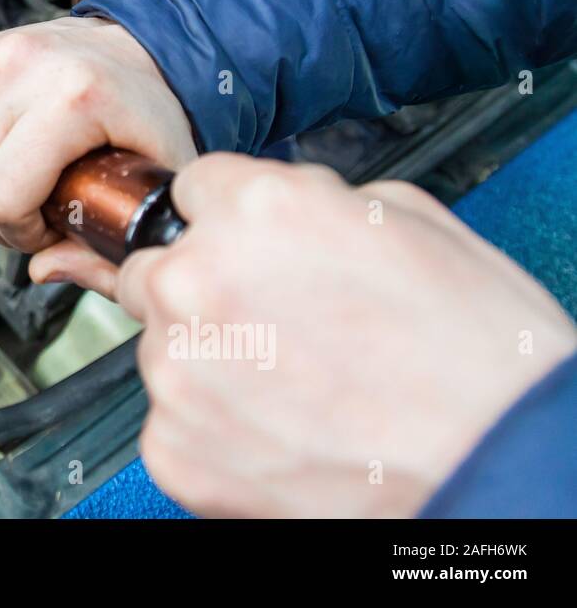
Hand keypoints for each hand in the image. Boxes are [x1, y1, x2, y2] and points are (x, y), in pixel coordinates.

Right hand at [0, 16, 197, 292]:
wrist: (132, 49)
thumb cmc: (145, 107)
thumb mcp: (152, 179)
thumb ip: (108, 247)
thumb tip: (47, 269)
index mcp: (74, 98)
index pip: (1, 196)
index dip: (20, 233)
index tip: (48, 229)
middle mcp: (24, 70)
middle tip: (30, 213)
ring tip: (12, 187)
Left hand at [115, 153, 576, 516]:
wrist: (498, 467)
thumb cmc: (474, 354)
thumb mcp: (410, 221)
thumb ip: (316, 202)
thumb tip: (286, 205)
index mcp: (252, 211)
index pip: (191, 189)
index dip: (226, 218)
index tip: (245, 245)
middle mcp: (197, 282)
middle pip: (158, 268)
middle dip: (201, 286)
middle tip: (270, 321)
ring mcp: (178, 371)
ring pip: (163, 345)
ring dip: (209, 359)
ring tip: (294, 386)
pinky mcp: (174, 448)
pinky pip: (173, 420)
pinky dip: (214, 426)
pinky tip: (281, 429)